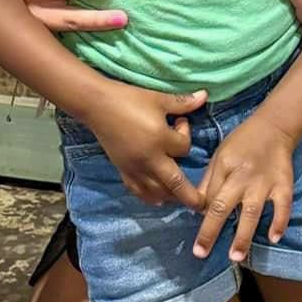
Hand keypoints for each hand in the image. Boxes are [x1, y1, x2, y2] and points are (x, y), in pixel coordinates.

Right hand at [84, 84, 207, 209]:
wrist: (97, 106)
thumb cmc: (129, 100)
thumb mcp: (158, 99)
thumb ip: (182, 103)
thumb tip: (204, 95)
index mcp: (160, 140)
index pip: (184, 147)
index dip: (186, 133)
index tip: (181, 121)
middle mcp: (149, 159)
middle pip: (175, 184)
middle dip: (190, 196)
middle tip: (203, 206)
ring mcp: (135, 168)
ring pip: (157, 192)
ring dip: (171, 196)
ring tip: (180, 197)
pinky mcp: (123, 170)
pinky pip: (138, 190)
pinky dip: (149, 197)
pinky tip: (157, 199)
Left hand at [193, 112, 297, 262]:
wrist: (274, 127)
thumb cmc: (242, 142)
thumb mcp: (219, 156)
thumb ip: (209, 181)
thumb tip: (197, 207)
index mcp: (224, 168)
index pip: (209, 197)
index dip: (201, 217)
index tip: (196, 238)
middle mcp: (242, 178)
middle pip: (224, 207)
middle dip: (211, 231)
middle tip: (201, 253)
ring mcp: (265, 183)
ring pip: (252, 212)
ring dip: (243, 235)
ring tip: (236, 257)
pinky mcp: (284, 185)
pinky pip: (283, 207)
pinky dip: (280, 222)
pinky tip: (274, 238)